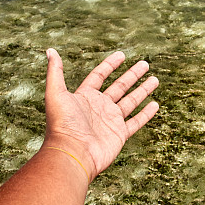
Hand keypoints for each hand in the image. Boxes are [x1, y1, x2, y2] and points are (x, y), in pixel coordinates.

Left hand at [43, 48, 158, 181]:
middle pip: (119, 87)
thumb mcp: (55, 94)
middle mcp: (99, 107)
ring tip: (155, 79)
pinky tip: (155, 105)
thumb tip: (50, 50)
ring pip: (130, 102)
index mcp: (85, 96)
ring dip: (142, 90)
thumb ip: (55, 72)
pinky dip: (145, 114)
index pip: (99, 76)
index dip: (110, 65)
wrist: (72, 153)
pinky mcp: (119, 134)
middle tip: (145, 64)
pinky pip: (135, 122)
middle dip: (132, 75)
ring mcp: (110, 121)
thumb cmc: (62, 125)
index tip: (122, 54)